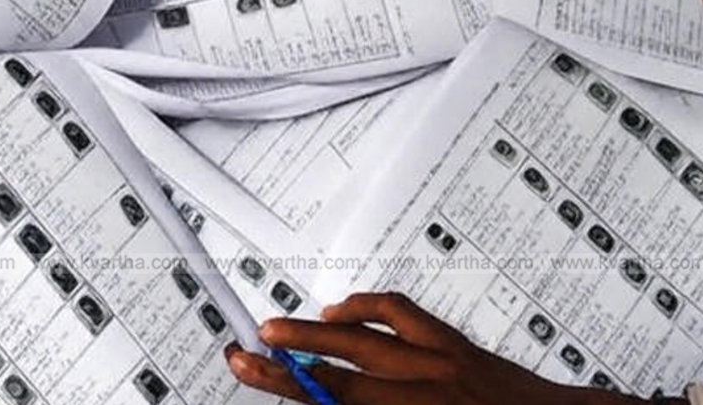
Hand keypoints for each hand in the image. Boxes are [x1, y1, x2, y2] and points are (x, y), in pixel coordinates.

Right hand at [226, 293, 681, 404]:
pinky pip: (402, 311)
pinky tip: (345, 310)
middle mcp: (425, 381)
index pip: (335, 395)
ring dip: (322, 328)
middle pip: (342, 362)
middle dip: (290, 353)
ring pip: (368, 329)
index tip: (248, 364)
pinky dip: (366, 307)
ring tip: (287, 328)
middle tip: (252, 344)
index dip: (285, 380)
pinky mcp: (453, 340)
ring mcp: (440, 354)